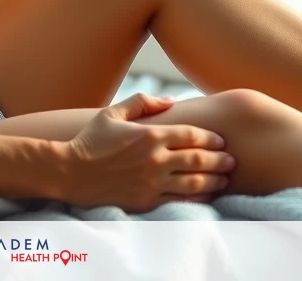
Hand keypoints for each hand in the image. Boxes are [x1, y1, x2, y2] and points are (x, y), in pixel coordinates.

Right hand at [62, 93, 233, 211]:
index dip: (211, 138)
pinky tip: (206, 196)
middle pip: (199, 159)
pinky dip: (198, 199)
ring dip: (214, 181)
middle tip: (232, 161)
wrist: (69, 172)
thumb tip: (171, 100)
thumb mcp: (113, 112)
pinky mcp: (146, 201)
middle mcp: (155, 159)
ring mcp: (152, 183)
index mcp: (150, 135)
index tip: (221, 141)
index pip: (192, 135)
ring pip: (195, 183)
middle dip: (220, 160)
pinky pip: (180, 201)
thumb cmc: (90, 140)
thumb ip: (143, 102)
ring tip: (224, 179)